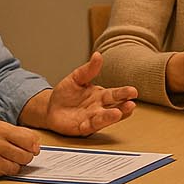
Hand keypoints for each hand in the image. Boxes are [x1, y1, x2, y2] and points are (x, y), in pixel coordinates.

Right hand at [0, 120, 40, 178]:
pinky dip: (9, 170)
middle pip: (28, 152)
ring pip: (22, 162)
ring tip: (6, 160)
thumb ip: (14, 133)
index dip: (33, 145)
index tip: (30, 148)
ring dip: (18, 163)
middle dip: (26, 155)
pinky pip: (11, 171)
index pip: (30, 137)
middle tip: (16, 155)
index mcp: (0, 127)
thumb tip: (35, 144)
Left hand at [23, 52, 137, 135]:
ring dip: (111, 118)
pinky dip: (92, 125)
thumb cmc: (66, 93)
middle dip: (123, 107)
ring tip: (117, 113)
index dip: (124, 93)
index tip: (133, 91)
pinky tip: (94, 122)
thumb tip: (97, 55)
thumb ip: (88, 69)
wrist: (50, 107)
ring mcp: (91, 119)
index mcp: (101, 95)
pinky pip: (88, 127)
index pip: (115, 94)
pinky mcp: (81, 128)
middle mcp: (99, 108)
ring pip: (104, 119)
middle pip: (114, 107)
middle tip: (131, 104)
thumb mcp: (76, 78)